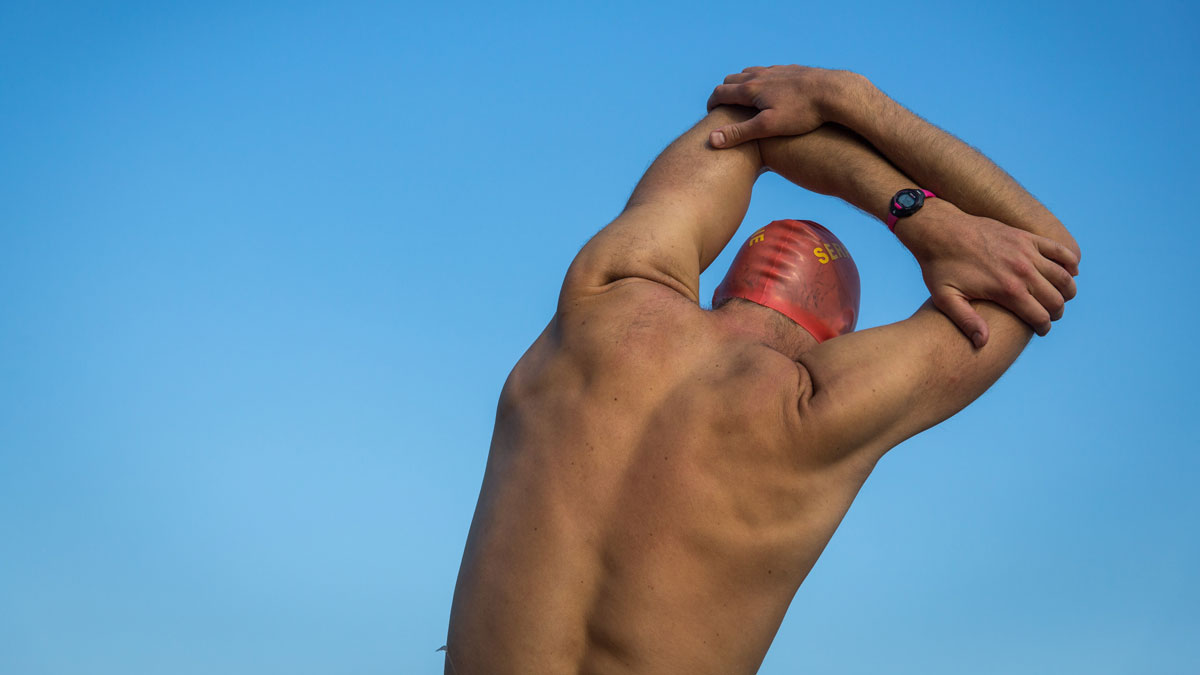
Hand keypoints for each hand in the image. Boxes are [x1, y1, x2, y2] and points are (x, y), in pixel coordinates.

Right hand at [706, 65, 857, 147]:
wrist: (834, 92)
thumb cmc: (802, 113)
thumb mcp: (767, 128)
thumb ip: (739, 133)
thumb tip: (711, 139)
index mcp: (751, 89)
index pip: (720, 92)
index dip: (712, 105)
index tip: (711, 115)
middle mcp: (760, 75)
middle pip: (732, 79)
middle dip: (724, 93)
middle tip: (725, 110)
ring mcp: (776, 71)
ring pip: (750, 73)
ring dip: (741, 85)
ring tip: (745, 102)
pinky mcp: (791, 70)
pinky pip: (769, 72)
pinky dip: (761, 82)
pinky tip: (771, 95)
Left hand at [899, 201, 1079, 347]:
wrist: (939, 230)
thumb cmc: (939, 266)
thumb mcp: (946, 298)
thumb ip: (966, 321)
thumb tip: (983, 343)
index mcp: (1006, 289)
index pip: (1039, 316)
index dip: (1043, 327)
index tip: (1040, 330)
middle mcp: (1022, 270)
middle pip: (1056, 298)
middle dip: (1056, 312)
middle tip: (1049, 316)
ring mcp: (1026, 251)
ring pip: (1063, 276)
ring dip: (1067, 290)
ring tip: (1060, 298)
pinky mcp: (1026, 236)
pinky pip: (1059, 250)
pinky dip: (1070, 262)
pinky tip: (1070, 271)